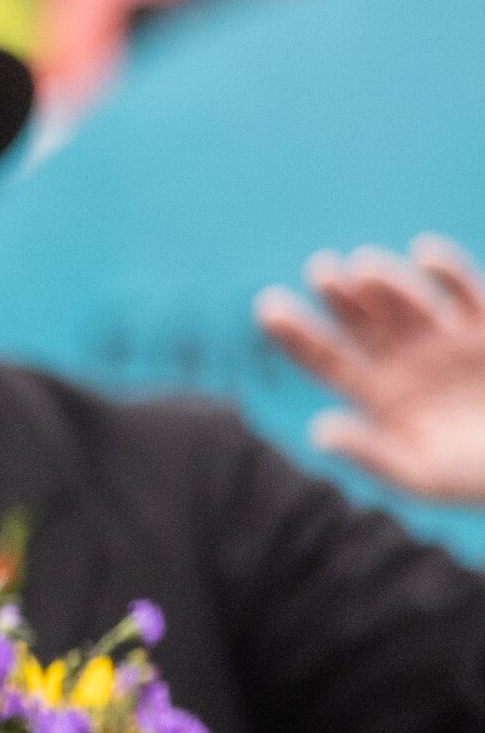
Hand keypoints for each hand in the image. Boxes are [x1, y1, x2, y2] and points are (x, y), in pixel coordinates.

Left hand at [263, 239, 484, 505]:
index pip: (326, 358)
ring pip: (409, 304)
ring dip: (388, 285)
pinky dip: (449, 274)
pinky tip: (425, 254)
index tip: (268, 309)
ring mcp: (446, 340)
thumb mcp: (422, 475)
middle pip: (363, 323)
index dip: (297, 335)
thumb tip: (319, 430)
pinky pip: (467, 294)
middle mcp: (404, 359)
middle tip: (322, 271)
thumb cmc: (476, 478)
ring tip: (365, 269)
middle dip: (341, 298)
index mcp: (376, 393)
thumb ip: (373, 454)